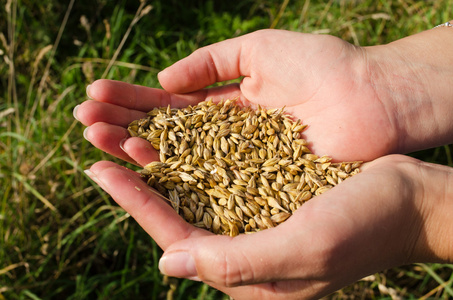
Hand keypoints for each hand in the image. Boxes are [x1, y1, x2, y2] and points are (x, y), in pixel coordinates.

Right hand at [76, 29, 402, 161]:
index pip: (171, 106)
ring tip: (95, 137)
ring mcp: (238, 164)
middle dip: (123, 124)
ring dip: (135, 147)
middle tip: (83, 119)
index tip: (96, 95)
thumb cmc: (322, 66)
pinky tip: (136, 162)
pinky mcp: (253, 185)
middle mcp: (227, 139)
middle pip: (167, 134)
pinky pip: (205, 179)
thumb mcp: (259, 48)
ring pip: (178, 158)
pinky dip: (171, 170)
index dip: (134, 100)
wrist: (372, 98)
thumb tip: (165, 81)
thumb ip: (211, 61)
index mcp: (228, 105)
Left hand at [84, 154, 452, 299]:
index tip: (100, 170)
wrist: (410, 200)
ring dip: (160, 168)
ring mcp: (257, 225)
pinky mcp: (268, 201)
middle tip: (101, 147)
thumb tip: (168, 263)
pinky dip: (194, 160)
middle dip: (137, 184)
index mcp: (249, 275)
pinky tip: (176, 141)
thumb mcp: (304, 248)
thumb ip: (237, 263)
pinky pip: (220, 181)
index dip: (135, 204)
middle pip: (176, 216)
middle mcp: (246, 252)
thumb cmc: (367, 225)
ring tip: (128, 138)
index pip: (176, 237)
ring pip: (194, 195)